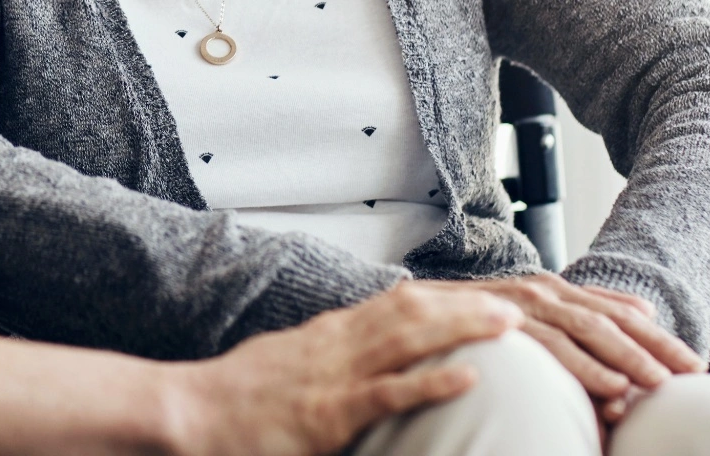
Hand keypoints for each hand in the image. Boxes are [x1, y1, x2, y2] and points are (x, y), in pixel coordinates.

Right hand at [173, 284, 523, 455]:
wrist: (189, 412)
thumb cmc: (234, 400)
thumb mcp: (285, 367)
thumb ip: (324, 361)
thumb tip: (358, 363)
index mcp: (328, 335)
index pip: (396, 305)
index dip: (446, 299)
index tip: (486, 296)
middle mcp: (336, 344)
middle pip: (414, 313)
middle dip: (469, 307)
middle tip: (520, 304)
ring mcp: (333, 376)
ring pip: (409, 341)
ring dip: (464, 330)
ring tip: (510, 327)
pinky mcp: (328, 414)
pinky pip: (388, 393)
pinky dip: (431, 382)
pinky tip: (468, 376)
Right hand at [416, 275, 702, 419]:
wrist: (414, 308)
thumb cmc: (483, 319)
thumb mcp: (540, 313)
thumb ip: (587, 311)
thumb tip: (643, 310)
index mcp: (557, 291)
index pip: (618, 314)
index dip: (659, 338)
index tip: (695, 364)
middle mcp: (542, 292)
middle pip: (608, 321)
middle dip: (650, 349)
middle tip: (684, 375)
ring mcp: (520, 305)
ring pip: (583, 331)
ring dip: (623, 359)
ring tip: (652, 384)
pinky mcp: (498, 323)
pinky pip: (548, 348)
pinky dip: (582, 368)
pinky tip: (608, 387)